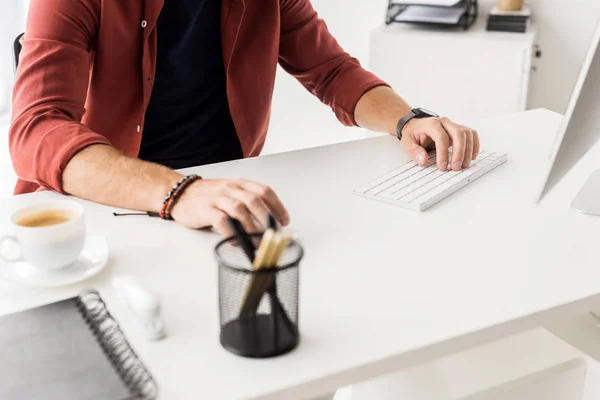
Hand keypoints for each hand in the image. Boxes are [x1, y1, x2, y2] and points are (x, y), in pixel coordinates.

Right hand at [170, 179, 289, 235]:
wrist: (180, 193)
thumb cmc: (208, 196)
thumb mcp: (230, 193)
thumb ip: (247, 203)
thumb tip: (267, 222)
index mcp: (239, 184)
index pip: (264, 191)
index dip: (277, 206)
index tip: (284, 220)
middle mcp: (230, 189)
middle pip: (254, 200)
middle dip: (267, 217)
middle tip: (274, 232)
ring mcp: (218, 198)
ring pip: (239, 209)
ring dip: (251, 227)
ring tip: (257, 240)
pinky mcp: (205, 210)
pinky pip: (221, 221)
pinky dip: (230, 231)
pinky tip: (235, 241)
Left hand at [400, 117, 479, 170]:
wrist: (415, 126)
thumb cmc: (412, 134)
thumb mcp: (406, 143)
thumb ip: (414, 151)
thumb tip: (423, 160)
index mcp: (431, 124)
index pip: (441, 137)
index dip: (443, 153)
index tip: (443, 167)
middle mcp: (444, 122)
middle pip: (458, 133)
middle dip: (459, 152)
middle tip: (456, 167)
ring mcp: (453, 125)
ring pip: (467, 134)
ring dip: (468, 150)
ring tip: (464, 165)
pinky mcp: (458, 130)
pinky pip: (471, 134)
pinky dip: (474, 145)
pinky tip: (472, 157)